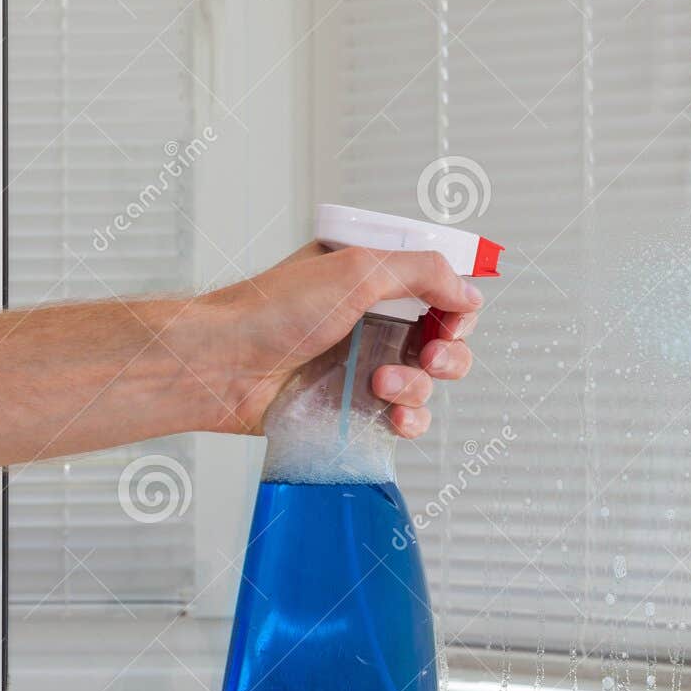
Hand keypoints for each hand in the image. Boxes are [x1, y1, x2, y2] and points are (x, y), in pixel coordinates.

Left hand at [195, 243, 482, 436]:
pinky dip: (409, 420)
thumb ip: (421, 271)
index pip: (438, 286)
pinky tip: (393, 419)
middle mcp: (371, 318)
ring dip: (419, 386)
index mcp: (372, 276)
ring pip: (426, 381)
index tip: (452, 317)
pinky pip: (403, 417)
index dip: (456, 303)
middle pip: (444, 337)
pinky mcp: (351, 406)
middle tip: (431, 356)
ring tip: (382, 385)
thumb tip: (468, 291)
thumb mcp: (355, 270)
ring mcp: (362, 364)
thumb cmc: (272, 311)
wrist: (222, 366)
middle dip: (450, 350)